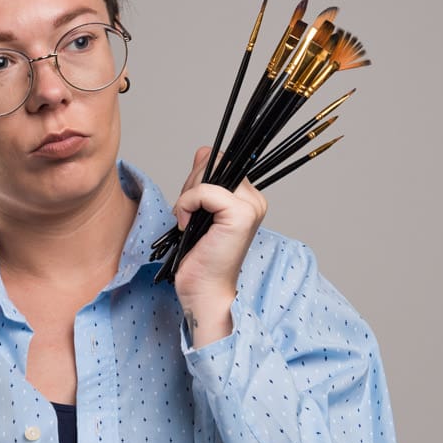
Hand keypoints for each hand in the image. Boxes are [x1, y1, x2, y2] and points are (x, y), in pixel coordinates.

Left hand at [171, 147, 267, 346]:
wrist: (205, 291)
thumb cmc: (200, 258)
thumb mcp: (197, 211)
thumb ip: (202, 180)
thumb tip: (204, 151)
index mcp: (248, 198)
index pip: (221, 160)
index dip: (199, 176)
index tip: (190, 205)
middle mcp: (255, 199)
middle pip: (215, 161)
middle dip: (191, 184)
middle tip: (187, 216)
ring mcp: (251, 206)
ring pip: (209, 173)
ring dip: (188, 195)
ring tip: (189, 222)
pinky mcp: (240, 214)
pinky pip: (204, 191)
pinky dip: (187, 205)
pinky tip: (187, 226)